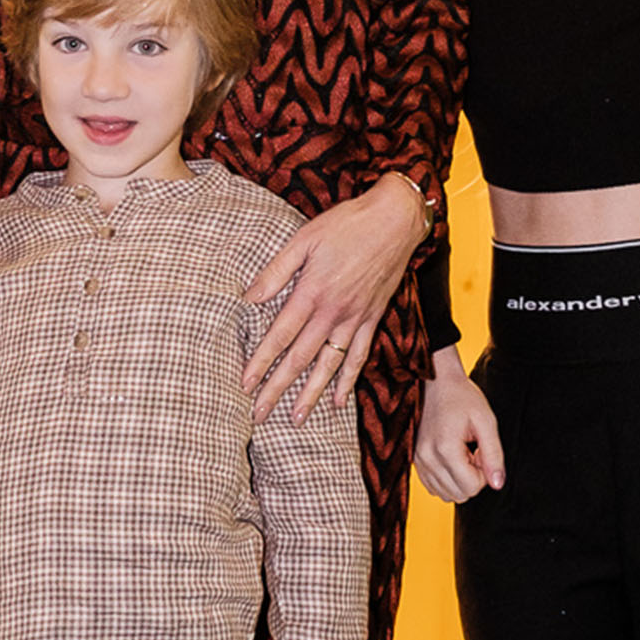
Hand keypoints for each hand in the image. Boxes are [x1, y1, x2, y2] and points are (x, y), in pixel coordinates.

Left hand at [243, 176, 428, 423]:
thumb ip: (276, 271)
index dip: (260, 362)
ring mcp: (355, 318)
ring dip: (310, 394)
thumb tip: (249, 297)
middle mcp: (333, 312)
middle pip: (300, 359)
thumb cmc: (347, 224)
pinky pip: (359, 356)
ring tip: (295, 419)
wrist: (395, 219)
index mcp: (312, 292)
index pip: (280, 336)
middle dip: (277, 388)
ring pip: (329, 366)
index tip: (244, 385)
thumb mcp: (304, 239)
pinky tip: (337, 401)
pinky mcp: (372, 318)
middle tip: (258, 414)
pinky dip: (347, 381)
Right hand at [415, 347, 504, 501]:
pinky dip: (446, 479)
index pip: (472, 487)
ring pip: (446, 494)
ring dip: (459, 479)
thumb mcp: (486, 422)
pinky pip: (433, 487)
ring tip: (462, 453)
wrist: (436, 381)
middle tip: (473, 451)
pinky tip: (451, 457)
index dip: (484, 473)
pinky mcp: (414, 460)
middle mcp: (427, 458)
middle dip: (472, 477)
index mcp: (445, 448)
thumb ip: (494, 455)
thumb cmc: (462, 397)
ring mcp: (417, 460)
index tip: (481, 450)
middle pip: (459, 494)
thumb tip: (498, 484)